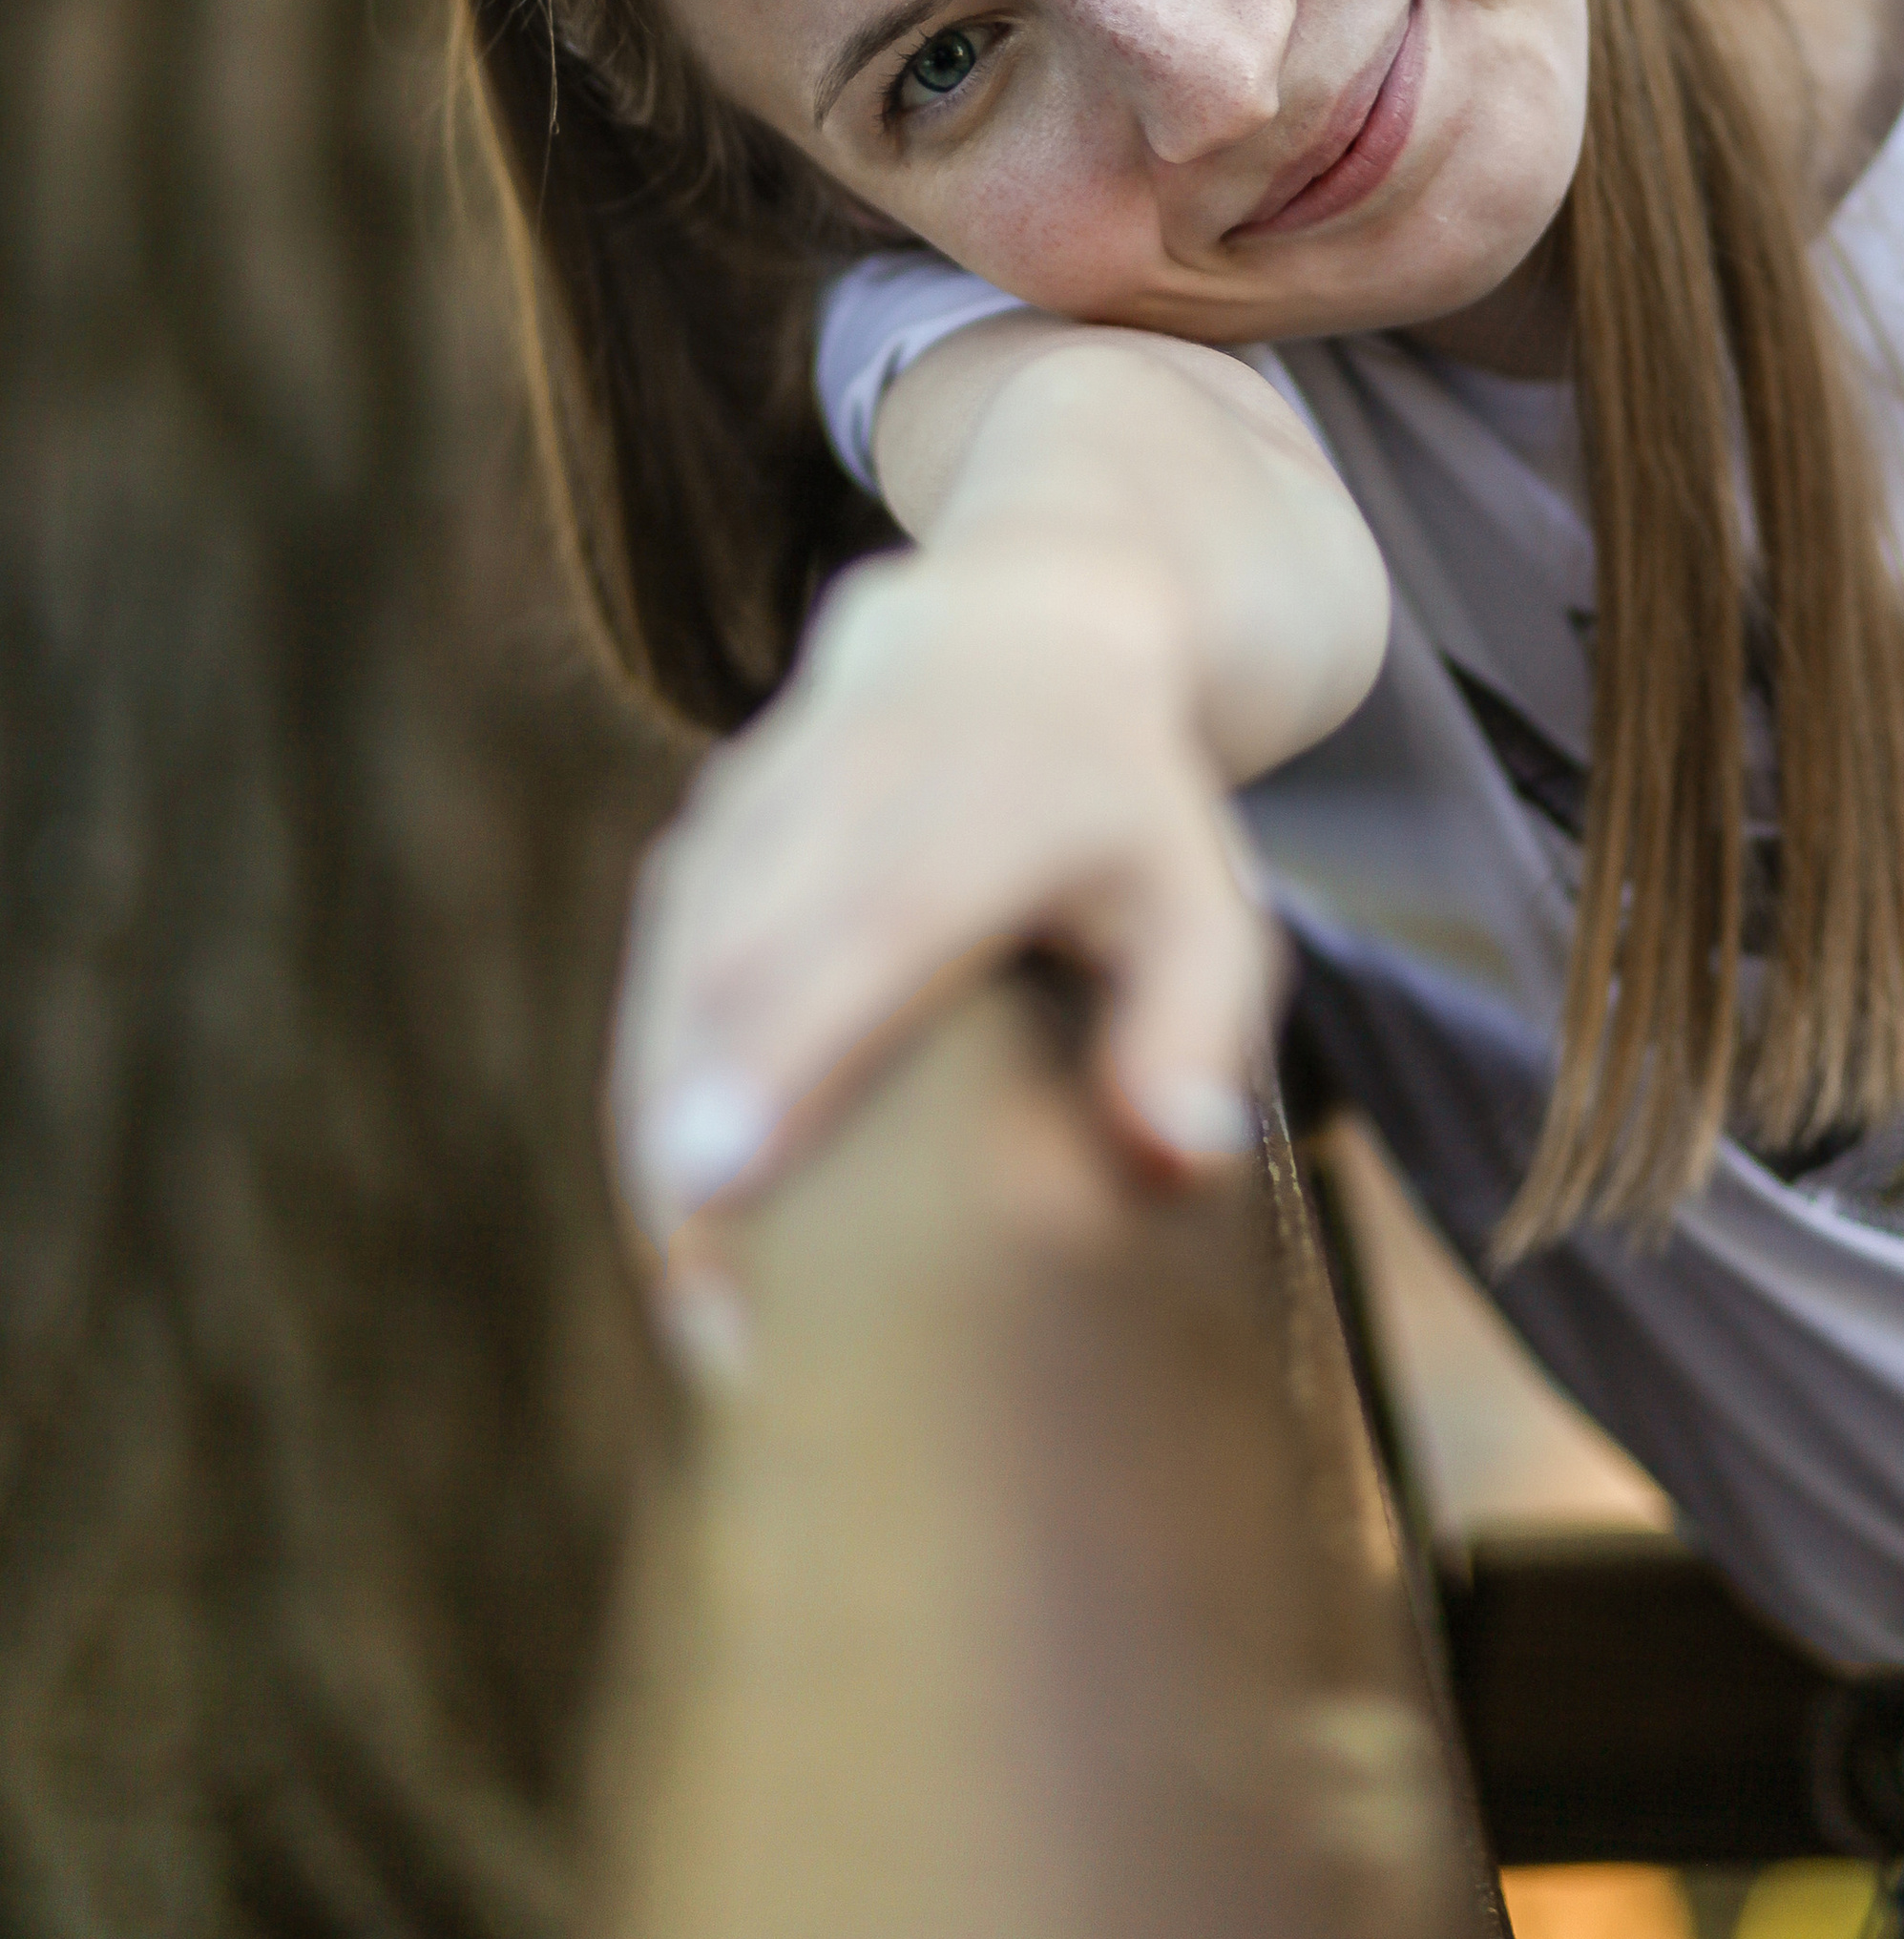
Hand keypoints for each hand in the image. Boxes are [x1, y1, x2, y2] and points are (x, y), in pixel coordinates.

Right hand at [612, 525, 1281, 1258]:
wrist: (1025, 624)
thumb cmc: (1132, 816)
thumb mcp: (1207, 904)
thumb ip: (1194, 1031)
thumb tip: (1175, 1161)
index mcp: (989, 801)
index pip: (869, 926)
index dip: (784, 1053)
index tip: (713, 1179)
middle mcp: (857, 779)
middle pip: (738, 960)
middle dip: (697, 1127)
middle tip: (712, 1315)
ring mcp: (766, 790)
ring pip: (681, 965)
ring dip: (666, 1122)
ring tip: (700, 1296)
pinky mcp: (713, 823)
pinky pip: (663, 957)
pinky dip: (660, 1075)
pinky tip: (682, 1201)